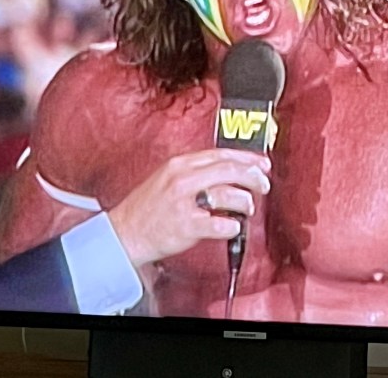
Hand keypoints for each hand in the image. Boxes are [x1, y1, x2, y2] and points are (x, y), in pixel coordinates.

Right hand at [107, 149, 270, 267]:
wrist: (124, 233)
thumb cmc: (147, 209)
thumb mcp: (168, 178)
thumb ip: (196, 172)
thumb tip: (229, 171)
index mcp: (179, 164)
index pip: (221, 154)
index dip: (247, 158)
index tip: (262, 164)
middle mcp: (182, 178)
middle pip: (229, 170)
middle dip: (253, 177)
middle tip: (263, 185)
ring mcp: (183, 202)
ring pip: (228, 194)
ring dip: (245, 203)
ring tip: (246, 209)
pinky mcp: (186, 225)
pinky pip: (220, 224)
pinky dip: (232, 227)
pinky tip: (232, 228)